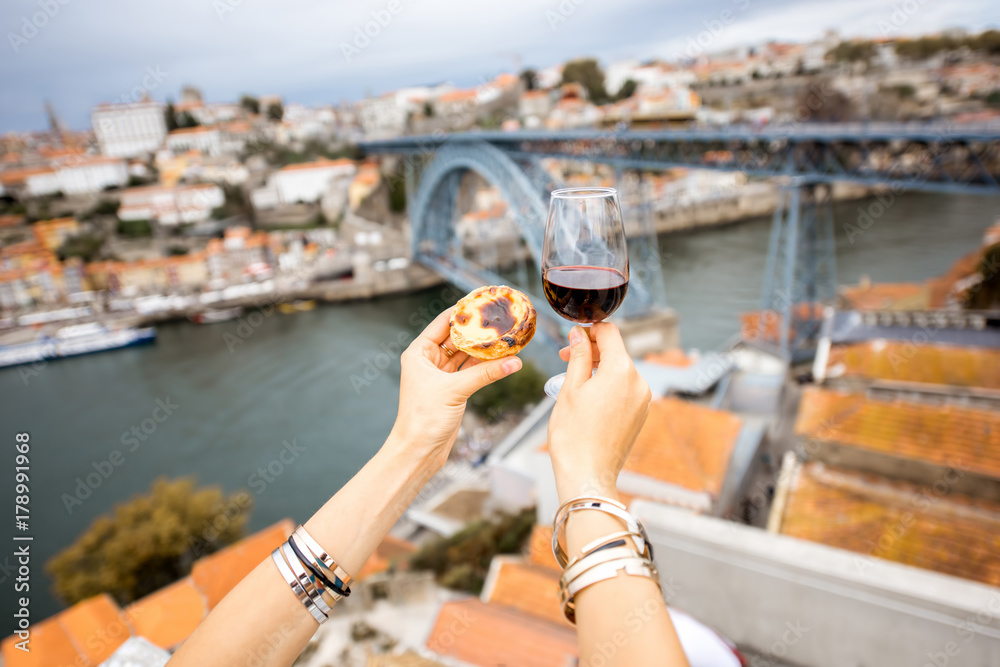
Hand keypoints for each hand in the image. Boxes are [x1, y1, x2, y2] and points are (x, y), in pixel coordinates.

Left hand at [392, 309, 521, 465]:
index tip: (482, 300)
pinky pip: (472, 371)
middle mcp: (429, 360)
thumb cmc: (423, 419)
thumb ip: (486, 373)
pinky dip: (487, 366)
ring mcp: (441, 375)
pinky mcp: (453, 389)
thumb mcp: (455, 390)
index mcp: (419, 352)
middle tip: (500, 318)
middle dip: (478, 329)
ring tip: (507, 336)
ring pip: (467, 354)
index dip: (463, 311)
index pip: (443, 322)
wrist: (419, 451)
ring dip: (485, 348)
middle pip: (457, 337)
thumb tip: (515, 362)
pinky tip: (504, 359)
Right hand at [547, 323, 650, 500]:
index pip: (610, 333)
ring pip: (621, 371)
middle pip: (616, 352)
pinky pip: (625, 389)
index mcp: (621, 371)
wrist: (588, 475)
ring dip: (599, 368)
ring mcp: (643, 400)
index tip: (573, 337)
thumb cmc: (574, 435)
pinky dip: (609, 385)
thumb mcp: (570, 388)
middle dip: (592, 350)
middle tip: (566, 358)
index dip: (589, 330)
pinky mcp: (641, 415)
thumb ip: (578, 356)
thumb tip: (579, 334)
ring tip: (575, 380)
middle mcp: (639, 382)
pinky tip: (589, 397)